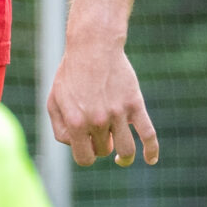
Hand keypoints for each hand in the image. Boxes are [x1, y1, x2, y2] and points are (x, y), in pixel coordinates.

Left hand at [47, 36, 157, 169]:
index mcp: (77, 123)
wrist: (93, 46)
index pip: (84, 158)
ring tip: (122, 157)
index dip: (86, 155)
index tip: (87, 145)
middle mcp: (98, 121)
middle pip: (105, 151)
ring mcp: (118, 114)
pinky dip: (152, 151)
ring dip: (124, 156)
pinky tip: (151, 160)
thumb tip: (75, 145)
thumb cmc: (71, 74)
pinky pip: (149, 134)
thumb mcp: (54, 101)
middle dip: (102, 146)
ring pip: (127, 151)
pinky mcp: (135, 104)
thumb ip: (60, 128)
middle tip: (100, 132)